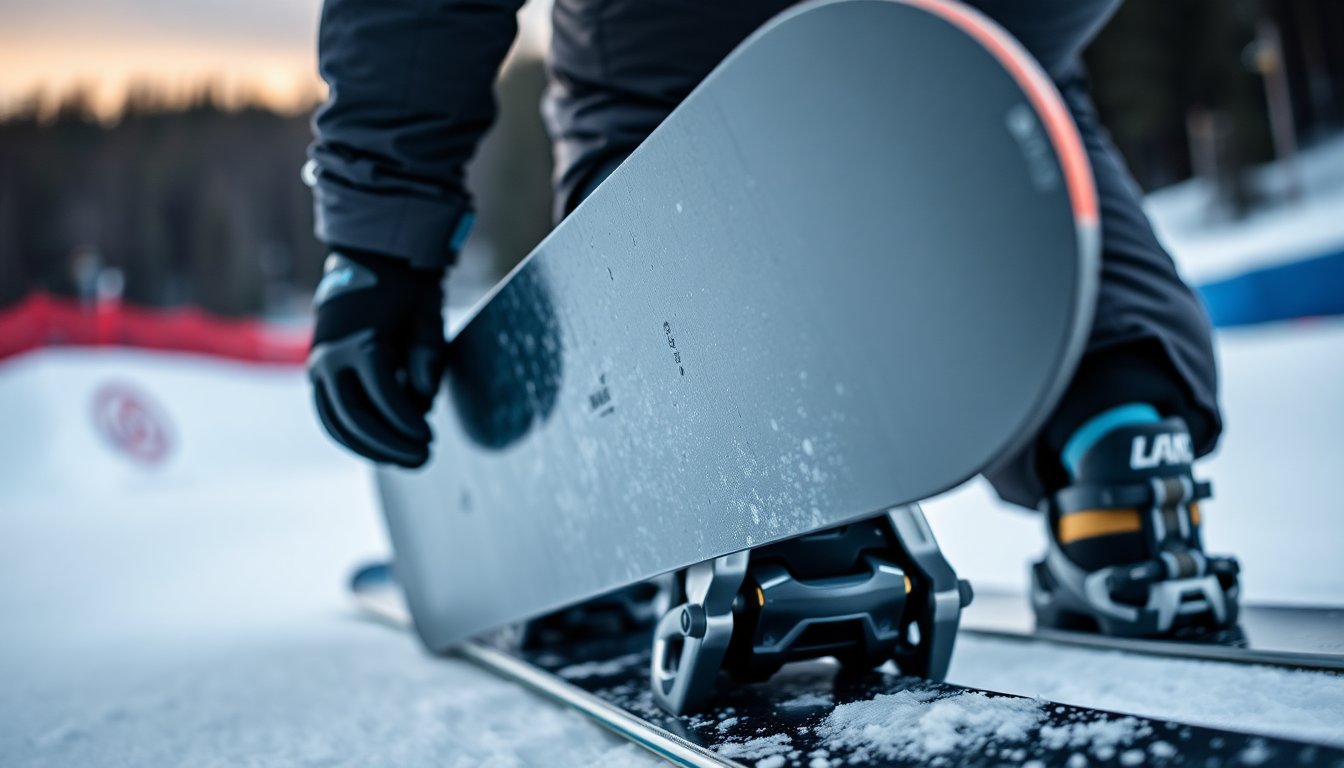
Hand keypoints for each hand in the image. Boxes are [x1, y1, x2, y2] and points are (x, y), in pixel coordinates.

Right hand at [307, 250, 446, 466]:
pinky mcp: (317, 371)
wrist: (371, 260)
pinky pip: (329, 413)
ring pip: (335, 422)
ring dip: (368, 447)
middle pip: (355, 417)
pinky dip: (349, 436)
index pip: (383, 396)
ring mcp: (319, 364)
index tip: (431, 438)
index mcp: (359, 342)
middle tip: (422, 458)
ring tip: (404, 460)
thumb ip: (428, 360)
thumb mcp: (427, 318)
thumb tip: (422, 404)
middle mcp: (331, 357)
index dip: (407, 423)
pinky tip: (378, 450)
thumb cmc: (407, 291)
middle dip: (389, 444)